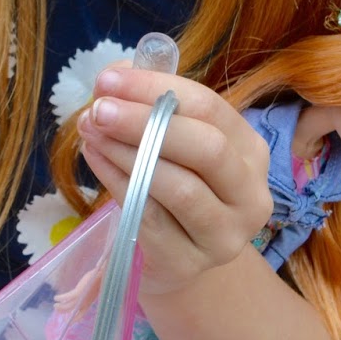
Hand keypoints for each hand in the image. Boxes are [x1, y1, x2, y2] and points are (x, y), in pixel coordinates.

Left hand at [77, 64, 271, 295]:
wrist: (178, 252)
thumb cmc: (175, 179)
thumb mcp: (172, 138)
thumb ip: (148, 101)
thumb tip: (114, 77)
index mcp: (250, 149)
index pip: (209, 107)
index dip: (155, 89)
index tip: (107, 80)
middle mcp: (250, 194)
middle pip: (206, 148)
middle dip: (145, 122)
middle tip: (98, 108)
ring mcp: (225, 235)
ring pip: (179, 187)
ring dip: (126, 153)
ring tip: (90, 131)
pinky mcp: (189, 262)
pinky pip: (149, 217)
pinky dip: (117, 181)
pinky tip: (96, 158)